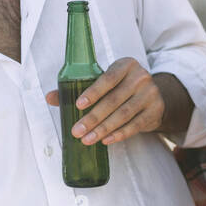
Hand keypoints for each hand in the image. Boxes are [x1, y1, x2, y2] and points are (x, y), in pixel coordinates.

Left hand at [44, 57, 162, 144]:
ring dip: (103, 129)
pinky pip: (135, 125)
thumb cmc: (121, 87)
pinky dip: (119, 134)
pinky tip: (106, 140)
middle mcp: (140, 77)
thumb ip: (78, 88)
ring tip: (87, 139)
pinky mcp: (155, 111)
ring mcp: (150, 94)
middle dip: (93, 117)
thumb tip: (50, 97)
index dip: (93, 92)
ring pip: (124, 114)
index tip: (78, 105)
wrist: (154, 95)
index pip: (108, 78)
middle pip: (114, 100)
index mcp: (126, 65)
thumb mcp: (105, 82)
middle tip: (77, 131)